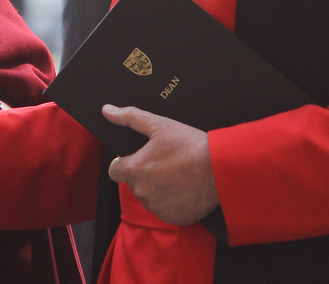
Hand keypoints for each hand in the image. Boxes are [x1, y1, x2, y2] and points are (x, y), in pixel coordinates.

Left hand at [103, 104, 218, 225]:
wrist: (220, 168)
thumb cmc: (190, 145)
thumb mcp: (159, 124)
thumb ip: (130, 117)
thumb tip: (108, 111)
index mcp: (134, 170)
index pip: (114, 170)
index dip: (125, 162)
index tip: (139, 157)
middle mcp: (142, 192)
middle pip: (134, 183)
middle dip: (145, 174)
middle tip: (165, 162)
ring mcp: (158, 207)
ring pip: (150, 197)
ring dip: (158, 188)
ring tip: (178, 174)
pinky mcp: (174, 218)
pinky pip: (166, 209)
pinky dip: (173, 201)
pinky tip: (185, 188)